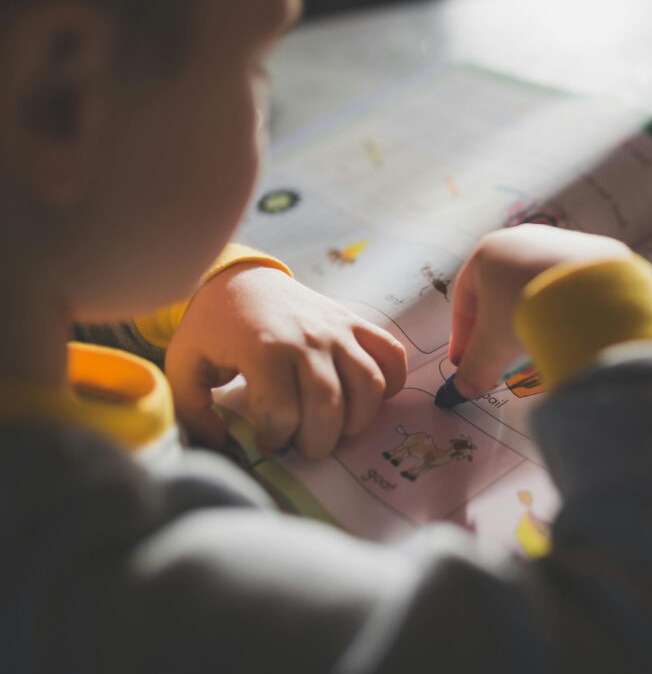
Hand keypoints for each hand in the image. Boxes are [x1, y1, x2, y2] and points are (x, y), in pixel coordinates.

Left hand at [165, 265, 406, 456]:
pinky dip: (392, 382)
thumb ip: (192, 410)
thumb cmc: (214, 326)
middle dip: (318, 442)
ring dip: (357, 421)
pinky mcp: (355, 323)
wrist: (241, 279)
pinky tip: (368, 400)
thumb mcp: (186, 364)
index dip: (274, 439)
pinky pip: (391, 355)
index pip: (282, 413)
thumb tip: (221, 443)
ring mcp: (337, 329)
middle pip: (330, 406)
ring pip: (369, 386)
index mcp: (264, 349)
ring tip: (336, 429)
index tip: (265, 441)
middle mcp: (308, 338)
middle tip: (303, 446)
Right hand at [448, 225, 630, 397]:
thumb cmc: (529, 308)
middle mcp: (522, 239)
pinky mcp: (590, 254)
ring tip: (536, 346)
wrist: (589, 295)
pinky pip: (566, 287)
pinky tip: (565, 332)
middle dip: (497, 330)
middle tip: (500, 359)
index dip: (462, 336)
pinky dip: (560, 310)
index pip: (465, 300)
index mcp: (489, 252)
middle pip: (500, 293)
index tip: (467, 361)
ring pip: (534, 288)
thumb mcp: (493, 345)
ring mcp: (559, 243)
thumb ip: (474, 367)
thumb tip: (466, 386)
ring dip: (530, 318)